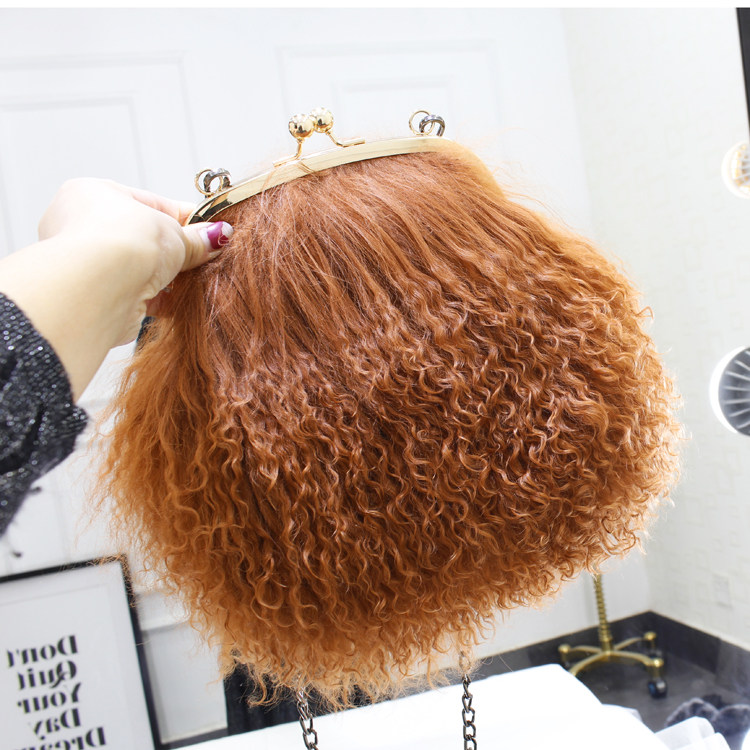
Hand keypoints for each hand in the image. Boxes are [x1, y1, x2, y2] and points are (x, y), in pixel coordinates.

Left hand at [0, 178, 232, 398]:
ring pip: (145, 269)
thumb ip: (197, 237)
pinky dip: (164, 299)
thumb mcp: (174, 231)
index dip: (186, 218)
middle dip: (178, 251)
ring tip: (201, 279)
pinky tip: (186, 299)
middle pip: (148, 239)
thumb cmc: (124, 241)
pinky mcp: (103, 299)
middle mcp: (86, 228)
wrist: (98, 288)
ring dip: (172, 276)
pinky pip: (142, 296)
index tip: (212, 230)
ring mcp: (93, 266)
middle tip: (209, 256)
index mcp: (96, 194)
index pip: (151, 203)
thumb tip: (218, 236)